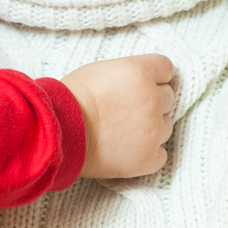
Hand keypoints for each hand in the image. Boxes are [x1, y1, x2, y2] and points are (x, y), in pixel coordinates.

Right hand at [63, 54, 176, 178]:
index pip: (166, 68)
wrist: (58, 134)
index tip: (141, 85)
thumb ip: (131, 73)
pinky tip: (128, 150)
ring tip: (123, 131)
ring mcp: (153, 131)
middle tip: (127, 109)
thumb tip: (147, 81)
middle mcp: (153, 100)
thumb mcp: (101, 70)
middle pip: (168, 97)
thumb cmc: (71, 99)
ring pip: (166, 126)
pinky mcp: (148, 158)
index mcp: (141, 73)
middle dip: (151, 101)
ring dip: (151, 127)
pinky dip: (148, 153)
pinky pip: (161, 154)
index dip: (153, 76)